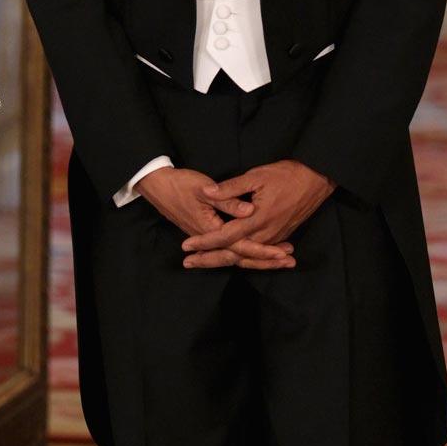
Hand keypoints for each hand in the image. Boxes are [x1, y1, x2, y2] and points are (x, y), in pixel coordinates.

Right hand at [137, 168, 295, 269]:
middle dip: (266, 260)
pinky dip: (245, 253)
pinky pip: (228, 249)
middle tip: (289, 261)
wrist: (156, 185)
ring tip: (280, 258)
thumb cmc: (180, 184)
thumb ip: (228, 201)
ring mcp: (207, 236)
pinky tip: (255, 251)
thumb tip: (249, 211)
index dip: (264, 250)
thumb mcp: (204, 189)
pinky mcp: (206, 232)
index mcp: (211, 228)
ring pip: (235, 255)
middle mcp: (210, 237)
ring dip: (258, 258)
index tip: (283, 253)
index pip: (242, 245)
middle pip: (241, 256)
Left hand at [180, 160, 335, 266]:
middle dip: (210, 259)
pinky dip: (244, 259)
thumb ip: (231, 187)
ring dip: (226, 260)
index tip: (186, 246)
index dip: (204, 242)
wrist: (317, 179)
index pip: (225, 236)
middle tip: (188, 263)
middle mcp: (266, 234)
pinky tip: (234, 259)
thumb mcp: (255, 176)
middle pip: (234, 254)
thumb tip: (208, 192)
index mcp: (257, 220)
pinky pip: (259, 253)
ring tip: (205, 262)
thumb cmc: (286, 175)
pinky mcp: (282, 236)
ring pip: (247, 257)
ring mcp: (275, 237)